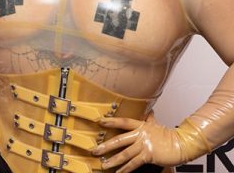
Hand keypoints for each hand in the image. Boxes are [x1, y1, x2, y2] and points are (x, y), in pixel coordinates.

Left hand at [92, 113, 207, 172]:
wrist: (183, 144)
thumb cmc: (170, 136)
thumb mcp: (157, 125)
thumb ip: (150, 119)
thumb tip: (149, 112)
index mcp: (142, 126)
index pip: (124, 122)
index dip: (111, 121)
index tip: (100, 121)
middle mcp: (141, 134)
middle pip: (120, 139)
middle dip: (106, 145)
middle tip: (94, 150)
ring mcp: (145, 145)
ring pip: (125, 153)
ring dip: (113, 160)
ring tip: (104, 164)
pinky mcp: (149, 155)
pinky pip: (134, 163)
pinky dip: (126, 169)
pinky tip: (119, 172)